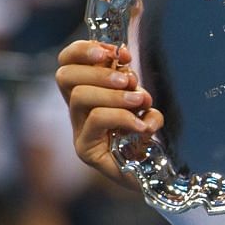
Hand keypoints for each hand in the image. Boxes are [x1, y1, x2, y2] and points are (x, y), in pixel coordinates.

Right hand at [55, 39, 159, 187]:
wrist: (159, 173)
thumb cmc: (149, 132)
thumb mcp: (140, 97)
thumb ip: (129, 78)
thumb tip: (123, 55)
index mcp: (86, 91)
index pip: (66, 62)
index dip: (84, 50)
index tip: (116, 51)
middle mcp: (77, 111)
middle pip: (65, 76)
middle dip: (100, 71)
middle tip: (129, 80)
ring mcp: (79, 132)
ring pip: (80, 97)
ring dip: (114, 94)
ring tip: (141, 100)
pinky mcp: (87, 151)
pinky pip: (97, 120)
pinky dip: (124, 116)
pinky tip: (144, 125)